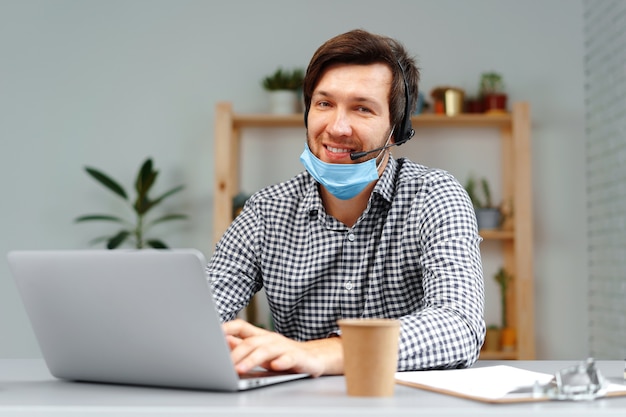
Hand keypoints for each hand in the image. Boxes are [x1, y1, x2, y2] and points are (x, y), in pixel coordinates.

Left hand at [222, 319, 342, 376]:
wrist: (314, 358)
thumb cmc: (283, 354)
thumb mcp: (260, 349)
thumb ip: (243, 345)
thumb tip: (224, 340)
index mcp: (260, 336)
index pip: (242, 326)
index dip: (228, 327)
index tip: (214, 333)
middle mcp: (271, 339)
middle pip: (251, 342)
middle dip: (235, 353)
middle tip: (222, 365)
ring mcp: (285, 347)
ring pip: (266, 350)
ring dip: (251, 360)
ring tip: (239, 369)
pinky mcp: (298, 358)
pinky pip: (289, 358)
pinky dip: (281, 362)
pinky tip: (275, 366)